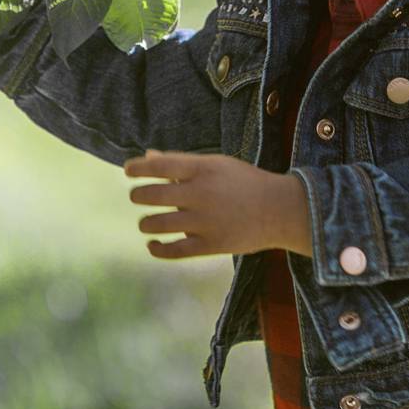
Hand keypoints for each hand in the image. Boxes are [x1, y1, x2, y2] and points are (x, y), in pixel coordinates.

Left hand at [123, 149, 312, 259]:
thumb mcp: (215, 164)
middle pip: (152, 195)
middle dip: (137, 195)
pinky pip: (174, 251)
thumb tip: (147, 157)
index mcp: (203, 169)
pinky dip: (157, 248)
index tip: (128, 171)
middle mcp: (201, 194)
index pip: (159, 166)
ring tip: (146, 223)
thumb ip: (180, 162)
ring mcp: (205, 221)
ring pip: (158, 224)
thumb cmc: (244, 182)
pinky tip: (152, 244)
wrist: (279, 210)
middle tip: (137, 196)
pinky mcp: (211, 245)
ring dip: (145, 223)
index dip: (138, 168)